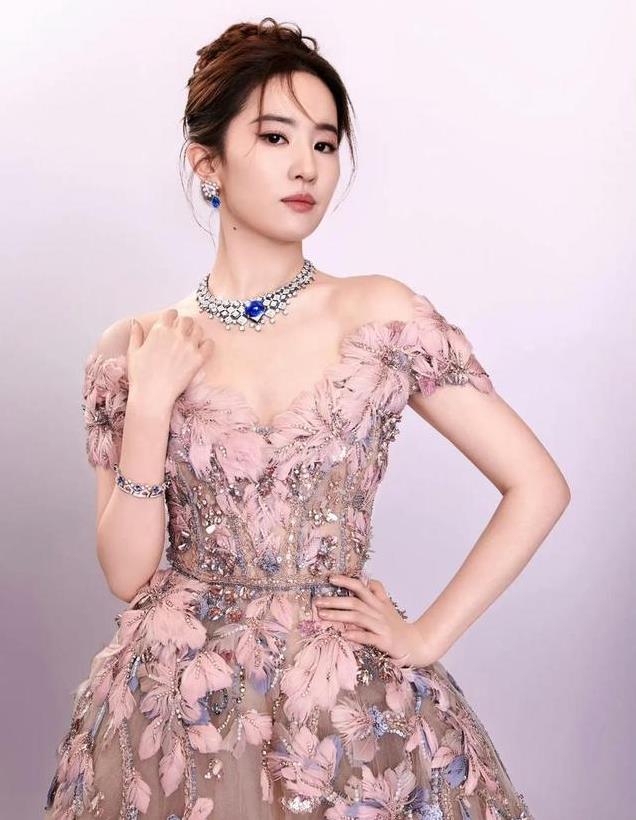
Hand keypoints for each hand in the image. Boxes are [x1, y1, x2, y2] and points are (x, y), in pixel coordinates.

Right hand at [127, 309, 214, 409]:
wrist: (153, 395)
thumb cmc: (140, 376)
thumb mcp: (133, 352)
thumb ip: (135, 334)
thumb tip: (135, 321)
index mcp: (160, 331)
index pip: (171, 313)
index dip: (171, 317)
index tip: (171, 324)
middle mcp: (176, 335)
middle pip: (187, 320)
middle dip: (184, 324)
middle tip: (181, 334)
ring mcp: (189, 346)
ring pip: (199, 329)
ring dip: (195, 333)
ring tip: (190, 342)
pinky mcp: (199, 359)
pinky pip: (209, 344)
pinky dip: (206, 345)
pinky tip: (200, 351)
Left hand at [314, 574, 439, 667]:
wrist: (416, 643)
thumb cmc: (397, 625)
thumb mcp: (388, 605)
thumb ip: (377, 592)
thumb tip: (366, 580)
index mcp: (378, 602)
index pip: (361, 587)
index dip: (346, 581)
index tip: (330, 578)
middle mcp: (379, 611)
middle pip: (355, 602)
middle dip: (334, 601)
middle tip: (317, 602)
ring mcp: (381, 626)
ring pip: (358, 618)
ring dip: (338, 616)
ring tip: (323, 616)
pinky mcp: (384, 641)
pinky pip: (368, 637)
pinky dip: (356, 635)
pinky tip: (344, 634)